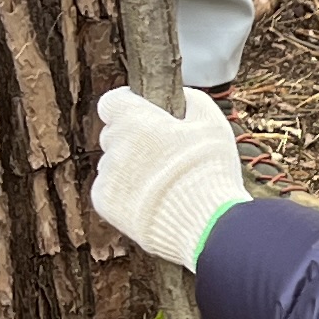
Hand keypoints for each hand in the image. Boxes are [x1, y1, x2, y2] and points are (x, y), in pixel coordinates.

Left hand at [92, 86, 247, 270]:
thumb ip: (195, 100)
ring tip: (161, 183)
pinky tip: (151, 200)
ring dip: (129, 167)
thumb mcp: (214, 125)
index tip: (140, 110)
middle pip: (112, 134)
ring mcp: (107, 175)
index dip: (126, 104)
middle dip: (131, 138)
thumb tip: (185, 95)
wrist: (203, 223)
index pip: (111, 102)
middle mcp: (114, 145)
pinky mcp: (104, 203)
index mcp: (135, 120)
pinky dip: (125, 193)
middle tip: (160, 152)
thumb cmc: (209, 171)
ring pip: (112, 164)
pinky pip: (109, 190)